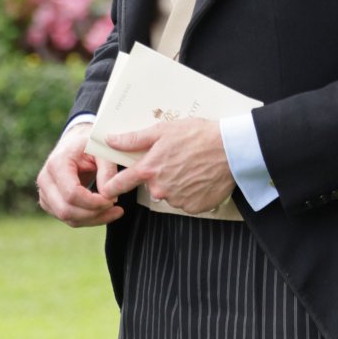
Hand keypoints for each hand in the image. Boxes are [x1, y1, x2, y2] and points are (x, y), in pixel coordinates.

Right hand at [36, 122, 123, 227]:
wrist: (74, 146)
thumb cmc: (88, 146)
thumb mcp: (102, 151)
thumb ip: (108, 171)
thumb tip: (110, 195)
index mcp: (56, 164)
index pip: (72, 193)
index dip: (94, 202)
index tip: (112, 200)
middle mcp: (45, 180)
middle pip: (66, 210)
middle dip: (94, 213)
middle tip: (115, 207)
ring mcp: (44, 193)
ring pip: (67, 218)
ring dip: (93, 219)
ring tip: (113, 211)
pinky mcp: (49, 203)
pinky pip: (68, 219)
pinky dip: (88, 219)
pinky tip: (103, 212)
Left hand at [100, 118, 233, 213]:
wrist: (232, 149)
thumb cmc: (197, 135)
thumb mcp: (163, 131)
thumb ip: (133, 139)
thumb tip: (109, 141)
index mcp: (149, 170)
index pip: (119, 184)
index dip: (111, 186)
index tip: (107, 189)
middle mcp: (160, 189)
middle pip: (150, 187)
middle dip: (158, 176)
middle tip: (176, 161)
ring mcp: (178, 200)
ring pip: (169, 194)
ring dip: (176, 184)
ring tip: (191, 167)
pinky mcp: (195, 207)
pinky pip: (186, 201)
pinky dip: (191, 192)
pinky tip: (200, 178)